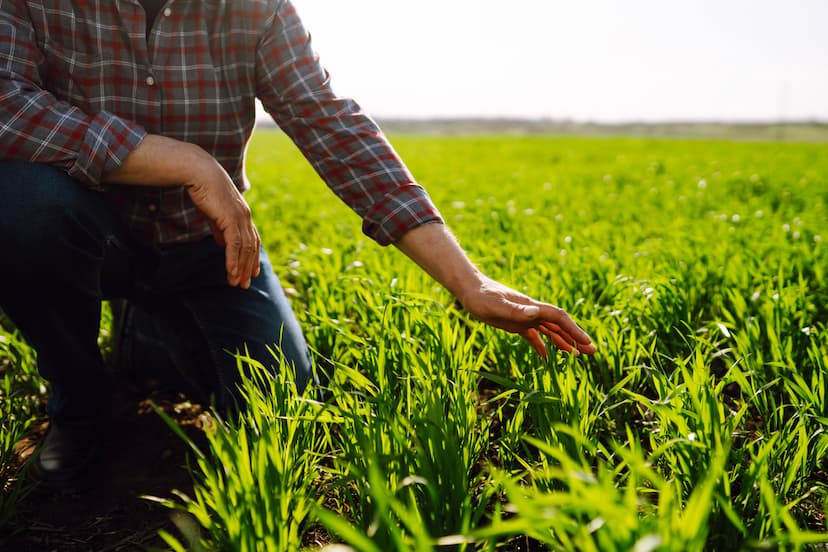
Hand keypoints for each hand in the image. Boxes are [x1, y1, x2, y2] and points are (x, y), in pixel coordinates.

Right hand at [104, 135, 260, 288]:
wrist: (198, 171)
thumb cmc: (203, 188)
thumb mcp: (213, 211)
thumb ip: (220, 228)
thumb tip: (222, 243)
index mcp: (242, 213)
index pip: (252, 239)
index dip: (252, 256)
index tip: (251, 271)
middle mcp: (245, 216)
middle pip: (251, 247)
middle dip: (248, 267)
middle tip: (244, 284)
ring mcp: (240, 218)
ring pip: (244, 249)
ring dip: (240, 268)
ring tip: (236, 283)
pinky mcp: (230, 219)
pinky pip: (234, 245)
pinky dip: (233, 260)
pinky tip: (231, 272)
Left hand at [459, 275, 596, 359]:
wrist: (469, 290)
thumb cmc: (480, 296)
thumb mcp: (496, 305)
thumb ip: (516, 310)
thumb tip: (536, 313)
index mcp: (531, 307)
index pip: (558, 318)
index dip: (573, 330)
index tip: (585, 342)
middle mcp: (532, 312)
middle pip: (559, 325)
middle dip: (576, 338)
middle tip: (592, 352)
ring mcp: (525, 318)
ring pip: (550, 331)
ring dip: (564, 342)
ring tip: (578, 356)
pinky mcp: (516, 324)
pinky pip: (534, 337)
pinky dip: (543, 347)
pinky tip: (548, 359)